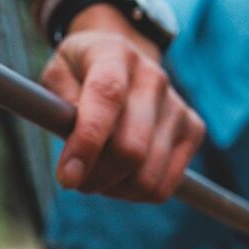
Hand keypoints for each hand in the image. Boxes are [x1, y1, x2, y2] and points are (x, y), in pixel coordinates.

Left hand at [40, 3, 205, 201]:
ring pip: (148, 175)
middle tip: (75, 180)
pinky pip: (164, 186)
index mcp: (114, 54)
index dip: (87, 141)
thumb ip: (57, 108)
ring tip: (97, 176)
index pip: (107, 96)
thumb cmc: (80, 74)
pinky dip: (136, 194)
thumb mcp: (56, 76)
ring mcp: (177, 105)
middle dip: (96, 177)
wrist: (121, 61)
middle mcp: (152, 77)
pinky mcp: (193, 130)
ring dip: (114, 189)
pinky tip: (121, 178)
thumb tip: (75, 147)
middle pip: (131, 147)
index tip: (67, 177)